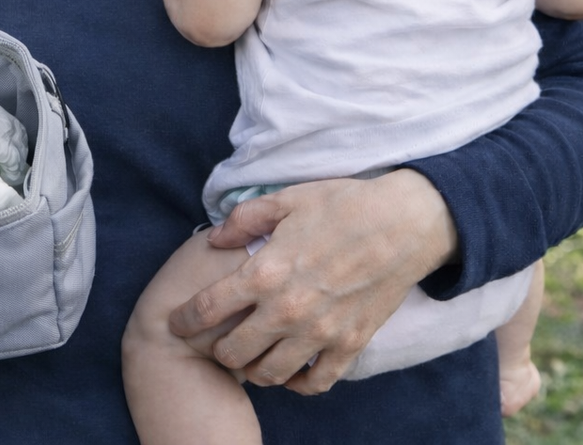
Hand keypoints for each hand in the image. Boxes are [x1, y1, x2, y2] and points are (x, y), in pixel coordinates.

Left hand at [169, 170, 458, 394]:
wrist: (406, 224)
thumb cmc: (342, 206)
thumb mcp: (285, 200)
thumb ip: (242, 220)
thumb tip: (213, 240)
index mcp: (266, 273)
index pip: (208, 309)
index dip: (184, 320)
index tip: (176, 323)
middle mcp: (288, 310)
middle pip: (233, 353)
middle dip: (217, 349)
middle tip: (218, 341)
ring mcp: (320, 333)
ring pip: (269, 375)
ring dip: (253, 369)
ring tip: (252, 355)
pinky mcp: (350, 345)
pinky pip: (314, 383)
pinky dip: (296, 383)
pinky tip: (290, 368)